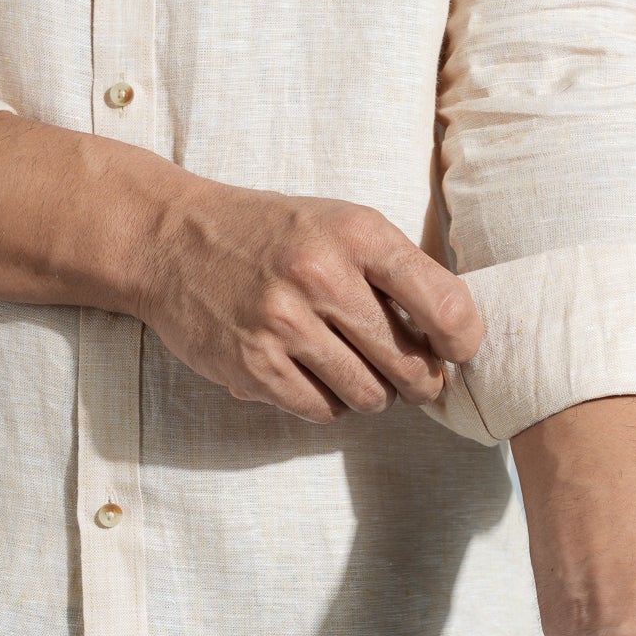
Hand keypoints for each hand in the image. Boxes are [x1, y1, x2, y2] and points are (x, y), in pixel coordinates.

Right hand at [133, 184, 482, 422]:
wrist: (172, 240)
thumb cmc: (274, 235)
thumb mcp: (342, 224)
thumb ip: (399, 271)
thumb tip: (458, 336)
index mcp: (357, 234)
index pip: (443, 306)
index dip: (464, 341)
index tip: (459, 350)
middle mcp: (321, 276)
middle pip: (410, 363)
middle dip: (422, 379)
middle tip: (415, 376)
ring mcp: (283, 324)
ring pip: (369, 396)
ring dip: (375, 394)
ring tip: (360, 371)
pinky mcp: (252, 366)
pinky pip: (321, 410)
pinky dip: (329, 403)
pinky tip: (318, 377)